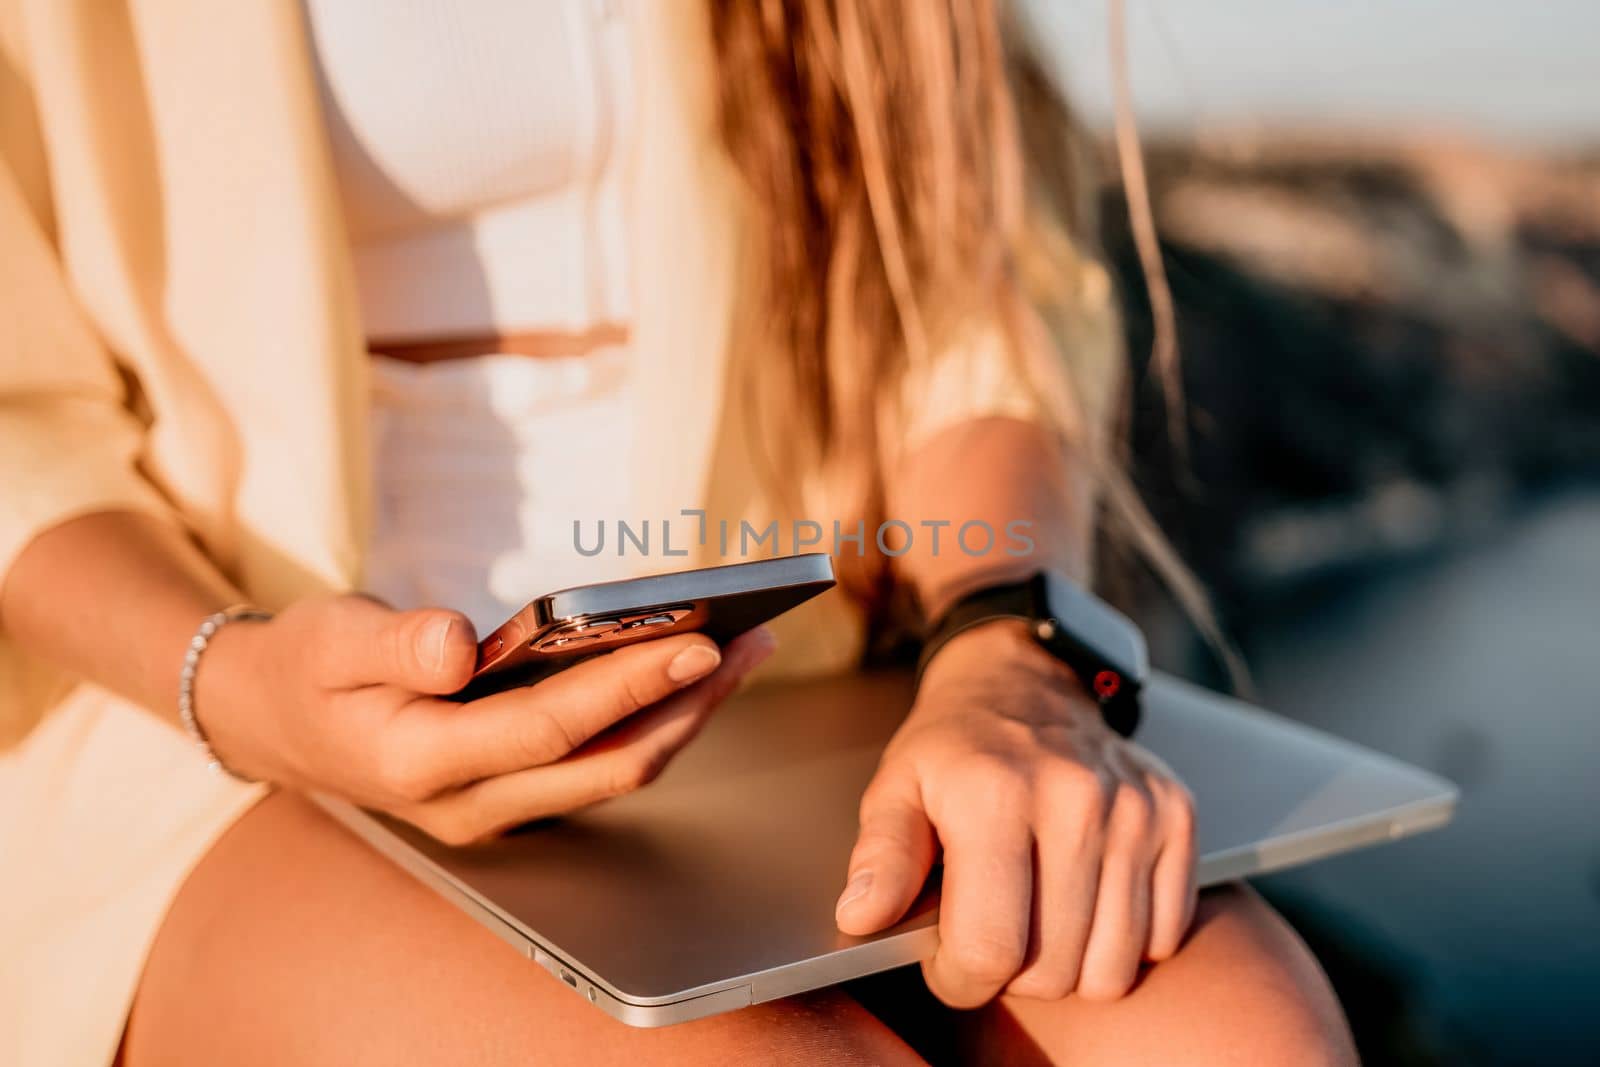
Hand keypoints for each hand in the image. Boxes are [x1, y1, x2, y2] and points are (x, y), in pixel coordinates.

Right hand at [195, 594, 774, 843]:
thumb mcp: (330, 638)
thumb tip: (461, 644)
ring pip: (616, 770)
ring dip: (684, 716)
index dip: (629, 686)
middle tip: (751, 643)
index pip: (550, 728)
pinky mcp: (517, 792)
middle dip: (688, 705)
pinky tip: (687, 674)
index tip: (696, 642)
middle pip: (609, 763)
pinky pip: (601, 762)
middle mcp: (472, 802)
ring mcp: (499, 807)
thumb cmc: (306, 669)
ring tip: (743, 652)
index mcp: (422, 761)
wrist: (274, 720)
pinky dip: (652, 720)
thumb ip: (396, 643)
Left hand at [835, 620, 1195, 1005]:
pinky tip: (1085, 902)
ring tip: (1035, 920)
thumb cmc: (956, 749)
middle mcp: (1075, 799)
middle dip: (1010, 975)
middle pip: (1052, 969)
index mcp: (995, 795)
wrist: (1026, 683)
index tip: (947, 962)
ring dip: (1069, 966)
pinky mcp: (1175, 817)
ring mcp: (1134, 810)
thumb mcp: (897, 789)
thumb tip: (860, 915)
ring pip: (1111, 968)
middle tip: (990, 932)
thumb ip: (881, 856)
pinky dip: (1124, 941)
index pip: (989, 949)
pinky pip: (1162, 937)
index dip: (958, 979)